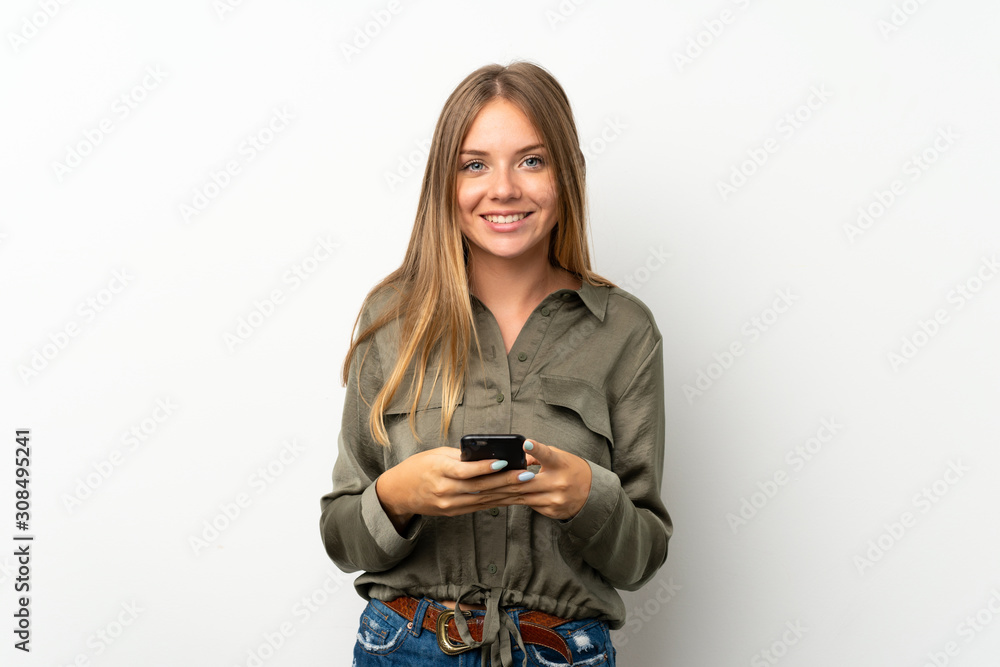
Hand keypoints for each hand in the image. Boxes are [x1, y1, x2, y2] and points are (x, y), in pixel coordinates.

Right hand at [375, 447, 534, 532]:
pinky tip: (513, 496)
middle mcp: (445, 490)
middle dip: (506, 481)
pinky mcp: (453, 512)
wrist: (398, 493)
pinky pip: (479, 506)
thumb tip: (487, 453)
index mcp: (438, 470)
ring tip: (526, 485)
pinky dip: (497, 501)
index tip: (504, 461)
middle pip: (480, 486)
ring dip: (507, 493)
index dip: (485, 467)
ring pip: (483, 498)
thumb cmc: (418, 467)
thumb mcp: (436, 454)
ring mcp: (449, 504)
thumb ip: (460, 456)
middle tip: (527, 475)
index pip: (465, 470)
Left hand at [490, 439, 592, 520]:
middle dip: (502, 480)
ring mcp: (555, 499)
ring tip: (483, 490)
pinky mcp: (552, 511)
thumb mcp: (558, 457)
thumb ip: (538, 457)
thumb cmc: (571, 469)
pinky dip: (513, 501)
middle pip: (525, 482)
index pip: (548, 455)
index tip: (526, 442)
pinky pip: (528, 505)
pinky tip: (499, 499)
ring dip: (502, 493)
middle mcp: (559, 483)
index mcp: (561, 464)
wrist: (592, 494)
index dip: (537, 449)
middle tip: (482, 477)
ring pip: (522, 496)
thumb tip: (515, 458)